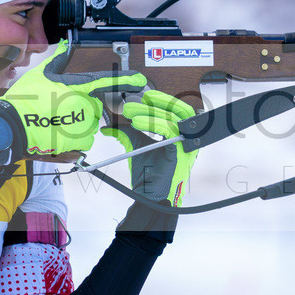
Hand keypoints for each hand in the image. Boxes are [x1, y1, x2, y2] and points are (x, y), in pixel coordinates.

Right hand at [0, 40, 147, 158]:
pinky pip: (84, 139)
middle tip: (58, 109)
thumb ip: (57, 60)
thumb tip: (64, 45)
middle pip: (94, 106)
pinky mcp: (79, 141)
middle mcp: (84, 105)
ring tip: (56, 122)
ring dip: (77, 124)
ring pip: (89, 124)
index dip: (127, 80)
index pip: (108, 81)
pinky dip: (74, 138)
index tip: (141, 80)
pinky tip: (58, 133)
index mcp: (78, 87)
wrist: (13, 127)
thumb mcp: (40, 74)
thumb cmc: (25, 100)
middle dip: (81, 108)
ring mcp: (83, 124)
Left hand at [100, 90, 196, 206]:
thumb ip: (127, 133)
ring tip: (130, 112)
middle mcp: (186, 138)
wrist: (149, 196)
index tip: (141, 97)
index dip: (161, 100)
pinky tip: (137, 123)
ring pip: (173, 117)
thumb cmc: (148, 175)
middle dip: (159, 100)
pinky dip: (152, 123)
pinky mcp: (180, 151)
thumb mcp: (137, 147)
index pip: (176, 110)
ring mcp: (185, 145)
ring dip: (150, 112)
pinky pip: (169, 130)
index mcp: (180, 135)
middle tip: (137, 100)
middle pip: (180, 109)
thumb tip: (108, 126)